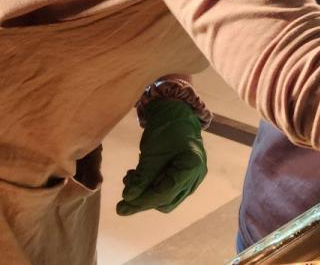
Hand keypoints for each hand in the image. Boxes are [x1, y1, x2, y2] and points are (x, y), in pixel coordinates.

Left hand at [116, 100, 206, 214]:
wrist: (175, 114)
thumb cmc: (166, 130)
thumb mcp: (152, 153)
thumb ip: (142, 177)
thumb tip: (128, 199)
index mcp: (192, 167)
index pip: (166, 193)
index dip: (143, 201)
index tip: (122, 206)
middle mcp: (195, 176)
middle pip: (166, 200)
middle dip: (143, 200)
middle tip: (122, 199)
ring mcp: (191, 178)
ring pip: (166, 198)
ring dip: (146, 194)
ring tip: (128, 181)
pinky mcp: (184, 177)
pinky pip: (166, 189)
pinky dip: (150, 187)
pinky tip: (136, 177)